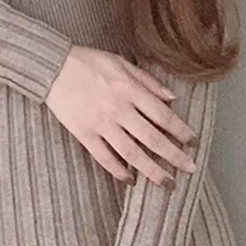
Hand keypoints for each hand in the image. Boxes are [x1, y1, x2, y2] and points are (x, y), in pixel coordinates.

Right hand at [45, 45, 196, 187]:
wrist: (52, 66)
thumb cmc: (87, 62)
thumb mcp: (121, 62)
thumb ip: (147, 81)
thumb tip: (171, 97)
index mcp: (130, 90)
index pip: (163, 115)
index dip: (180, 130)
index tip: (192, 142)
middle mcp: (118, 109)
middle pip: (152, 139)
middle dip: (174, 156)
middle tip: (189, 169)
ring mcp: (101, 123)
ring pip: (132, 154)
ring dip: (152, 170)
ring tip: (167, 183)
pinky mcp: (84, 133)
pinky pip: (104, 158)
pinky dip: (118, 171)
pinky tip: (131, 180)